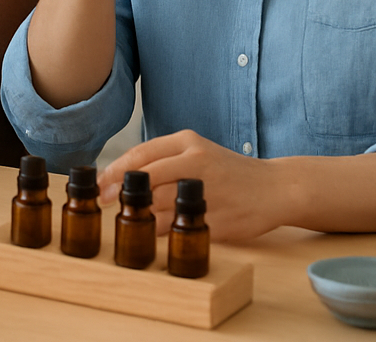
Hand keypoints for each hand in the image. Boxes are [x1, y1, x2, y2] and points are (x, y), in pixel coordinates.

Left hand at [98, 129, 284, 240]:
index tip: (99, 183)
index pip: (141, 154)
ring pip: (160, 205)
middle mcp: (198, 163)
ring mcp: (209, 191)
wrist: (276, 188)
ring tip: (130, 219)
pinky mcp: (219, 218)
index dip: (115, 171)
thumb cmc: (228, 171)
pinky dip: (164, 231)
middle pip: (147, 179)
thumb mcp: (196, 152)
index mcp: (188, 143)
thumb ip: (163, 160)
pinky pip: (181, 227)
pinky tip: (156, 233)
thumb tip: (119, 178)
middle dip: (122, 193)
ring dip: (140, 215)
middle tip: (106, 202)